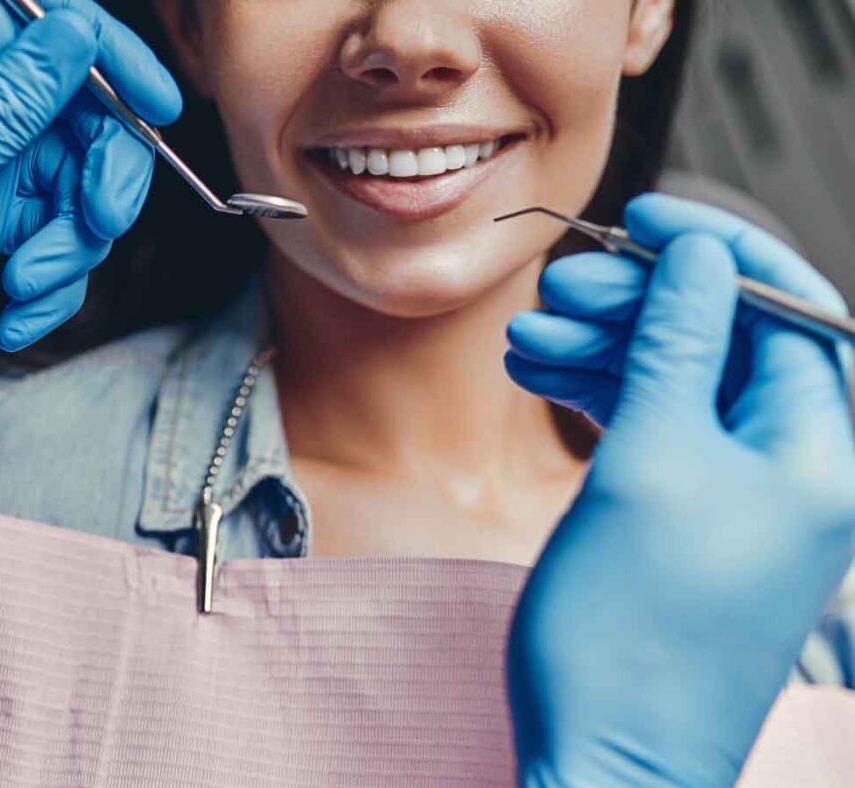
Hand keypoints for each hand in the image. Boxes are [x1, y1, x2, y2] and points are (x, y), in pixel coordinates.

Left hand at [0, 0, 180, 459]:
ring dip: (67, 246)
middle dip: (98, 176)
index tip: (154, 109)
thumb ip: (5, 107)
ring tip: (23, 289)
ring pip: (68, 183)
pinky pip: (45, 236)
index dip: (106, 54)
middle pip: (74, 111)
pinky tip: (11, 316)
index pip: (38, 23)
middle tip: (93, 228)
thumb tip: (76, 30)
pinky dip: (44, 281)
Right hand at [505, 193, 854, 786]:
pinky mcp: (691, 523)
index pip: (787, 311)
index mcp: (820, 454)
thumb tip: (696, 256)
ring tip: (524, 340)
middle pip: (725, 342)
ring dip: (605, 350)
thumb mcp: (650, 464)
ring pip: (679, 383)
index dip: (715, 252)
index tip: (645, 216)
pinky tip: (539, 379)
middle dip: (641, 304)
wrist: (604, 759)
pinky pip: (656, 431)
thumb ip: (676, 347)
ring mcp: (743, 499)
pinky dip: (601, 398)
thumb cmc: (632, 634)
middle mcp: (796, 471)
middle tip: (561, 286)